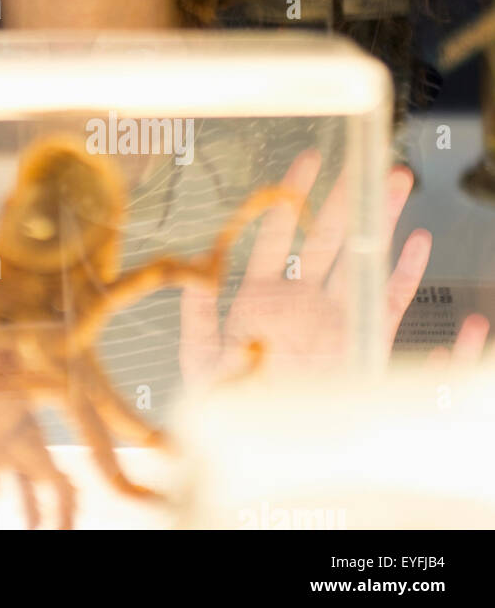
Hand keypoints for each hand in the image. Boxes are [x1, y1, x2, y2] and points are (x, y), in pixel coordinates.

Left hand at [179, 148, 481, 384]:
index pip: (277, 234)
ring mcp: (334, 319)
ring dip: (381, 224)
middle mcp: (302, 299)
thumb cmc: (227, 401)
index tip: (307, 161)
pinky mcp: (362, 344)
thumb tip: (190, 272)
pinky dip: (406, 276)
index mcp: (262, 295)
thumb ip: (197, 314)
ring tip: (396, 185)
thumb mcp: (202, 357)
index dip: (292, 196)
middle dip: (348, 199)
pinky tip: (418, 246)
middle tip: (367, 162)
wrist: (263, 446)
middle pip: (328, 238)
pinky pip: (389, 305)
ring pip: (361, 260)